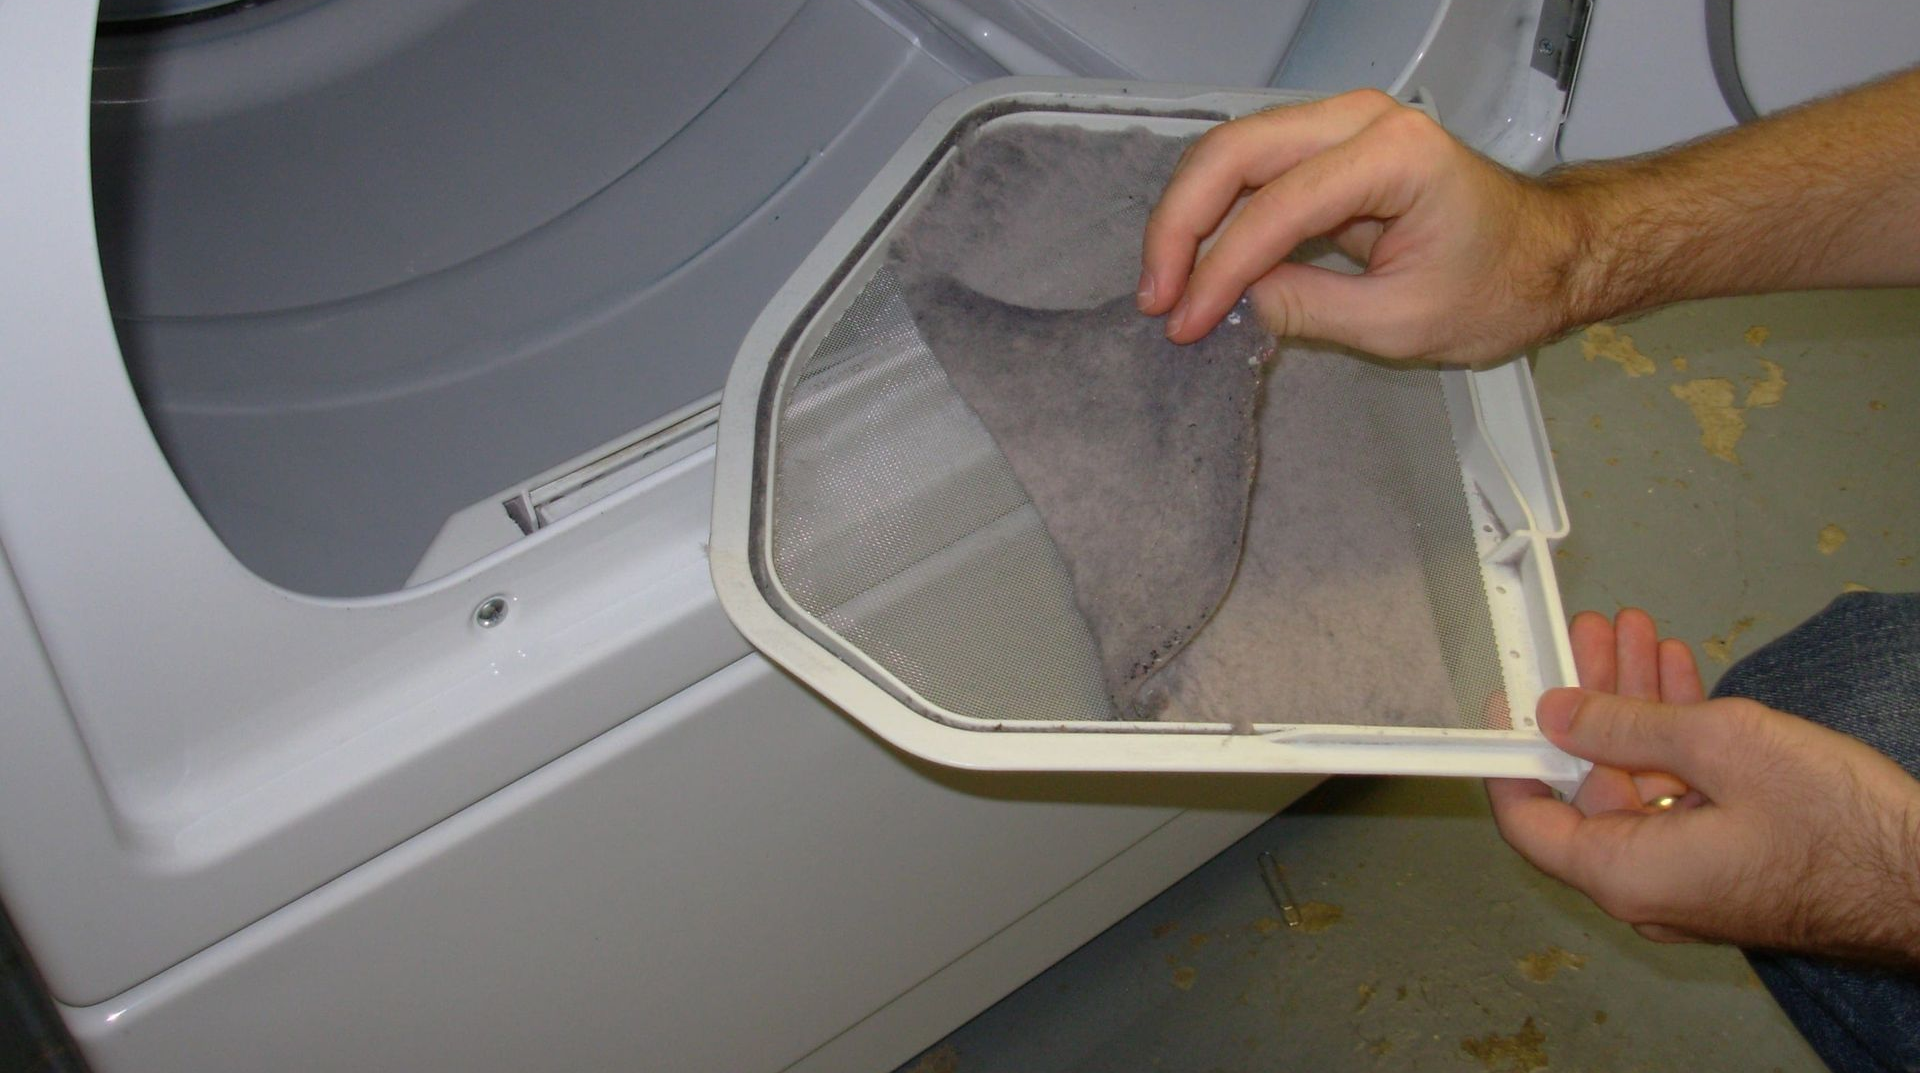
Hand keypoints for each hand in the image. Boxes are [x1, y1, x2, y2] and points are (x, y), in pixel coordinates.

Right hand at [1137, 89, 1580, 363]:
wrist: (1549, 257)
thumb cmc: (1497, 289)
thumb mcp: (1401, 323)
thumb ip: (1308, 309)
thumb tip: (1229, 306)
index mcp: (1394, 156)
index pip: (1278, 206)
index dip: (1220, 269)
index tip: (1185, 324)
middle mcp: (1361, 119)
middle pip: (1235, 152)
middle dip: (1181, 225)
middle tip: (1156, 297)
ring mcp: (1343, 123)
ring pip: (1232, 152)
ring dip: (1188, 217)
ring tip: (1166, 287)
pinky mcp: (1330, 144)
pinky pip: (1252, 168)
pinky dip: (1215, 214)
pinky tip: (1196, 264)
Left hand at [1488, 609, 1919, 963]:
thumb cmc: (1841, 829)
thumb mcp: (1721, 746)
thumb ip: (1625, 726)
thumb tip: (1559, 713)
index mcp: (1626, 874)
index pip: (1528, 820)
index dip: (1512, 754)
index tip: (1510, 701)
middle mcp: (1648, 886)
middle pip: (1589, 785)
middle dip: (1591, 699)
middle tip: (1591, 637)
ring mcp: (1691, 875)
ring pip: (1641, 780)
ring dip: (1639, 704)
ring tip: (1637, 634)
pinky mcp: (1730, 858)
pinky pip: (1684, 795)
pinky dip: (1680, 737)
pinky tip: (1682, 674)